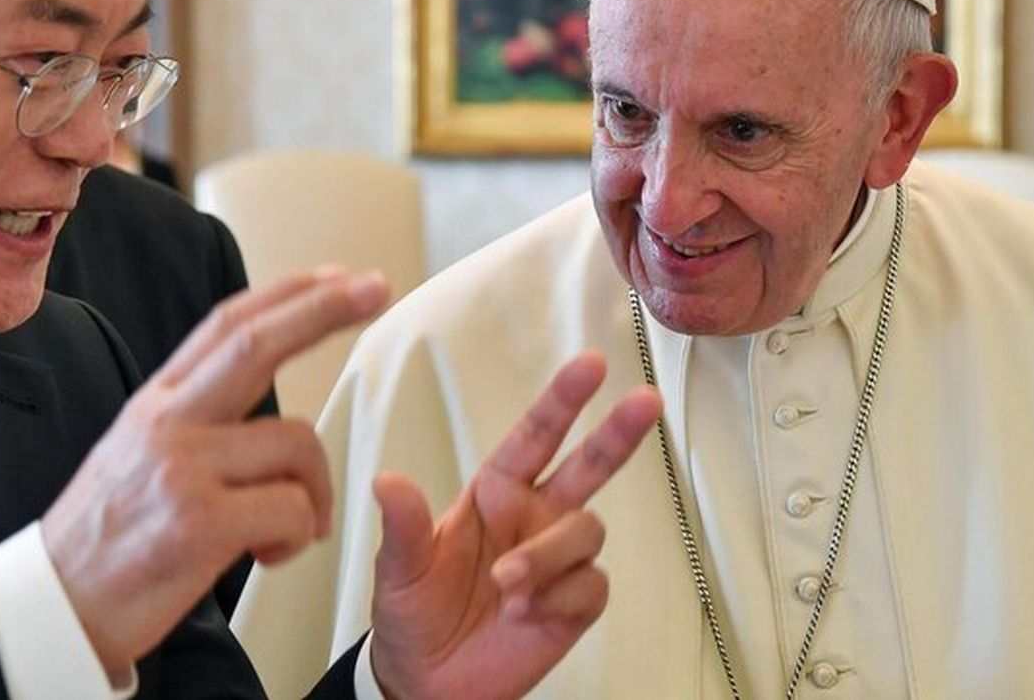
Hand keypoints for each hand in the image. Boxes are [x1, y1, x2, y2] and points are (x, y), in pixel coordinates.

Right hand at [41, 268, 388, 678]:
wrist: (55, 609)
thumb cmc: (107, 539)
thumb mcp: (137, 453)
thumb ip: (192, 417)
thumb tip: (254, 386)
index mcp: (156, 404)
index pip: (226, 327)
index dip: (286, 294)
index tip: (335, 276)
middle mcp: (167, 424)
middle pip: (257, 344)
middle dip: (324, 309)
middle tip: (375, 286)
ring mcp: (182, 471)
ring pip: (297, 445)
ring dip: (315, 493)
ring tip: (286, 532)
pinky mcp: (199, 524)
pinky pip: (291, 511)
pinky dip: (297, 537)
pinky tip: (266, 555)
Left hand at [367, 351, 661, 699]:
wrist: (427, 681)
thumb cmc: (413, 612)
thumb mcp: (398, 567)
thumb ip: (404, 524)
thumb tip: (388, 482)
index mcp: (495, 492)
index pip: (535, 436)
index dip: (562, 400)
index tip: (591, 365)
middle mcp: (533, 516)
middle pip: (589, 465)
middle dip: (618, 432)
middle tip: (646, 402)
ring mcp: (557, 558)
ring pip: (586, 531)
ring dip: (548, 556)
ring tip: (508, 587)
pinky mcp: (574, 602)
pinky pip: (590, 585)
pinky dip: (558, 598)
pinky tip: (526, 615)